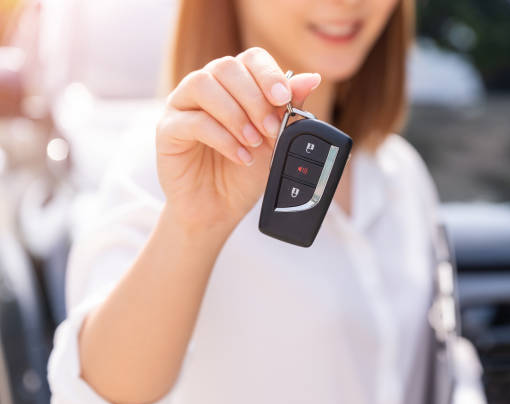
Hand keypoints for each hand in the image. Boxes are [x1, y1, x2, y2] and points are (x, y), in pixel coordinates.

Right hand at [155, 47, 320, 229]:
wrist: (220, 209)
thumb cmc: (245, 173)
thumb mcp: (276, 142)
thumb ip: (290, 110)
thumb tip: (310, 78)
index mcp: (234, 84)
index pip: (250, 58)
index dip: (268, 74)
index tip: (284, 99)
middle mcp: (206, 87)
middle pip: (226, 67)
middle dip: (254, 97)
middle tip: (271, 129)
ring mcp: (182, 105)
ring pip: (203, 84)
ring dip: (235, 114)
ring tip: (253, 142)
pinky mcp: (167, 130)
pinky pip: (192, 121)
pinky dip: (222, 138)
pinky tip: (240, 156)